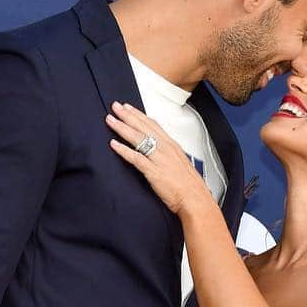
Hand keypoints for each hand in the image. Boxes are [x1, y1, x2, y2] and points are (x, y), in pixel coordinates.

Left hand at [105, 102, 214, 216]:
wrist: (195, 199)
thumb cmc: (189, 186)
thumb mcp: (180, 164)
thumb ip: (168, 155)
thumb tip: (159, 152)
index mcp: (172, 146)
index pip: (153, 124)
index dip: (139, 114)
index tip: (128, 108)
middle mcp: (165, 149)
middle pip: (143, 127)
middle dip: (127, 115)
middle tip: (115, 107)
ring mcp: (159, 159)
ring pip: (138, 138)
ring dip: (122, 128)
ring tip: (110, 120)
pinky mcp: (154, 172)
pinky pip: (135, 158)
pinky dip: (123, 150)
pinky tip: (114, 144)